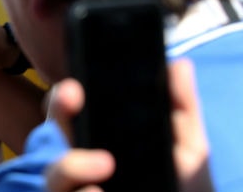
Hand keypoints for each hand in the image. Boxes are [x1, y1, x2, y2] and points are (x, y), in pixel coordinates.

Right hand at [45, 59, 211, 191]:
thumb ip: (182, 108)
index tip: (76, 86)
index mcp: (100, 134)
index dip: (66, 93)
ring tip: (106, 164)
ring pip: (54, 172)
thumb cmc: (183, 183)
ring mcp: (76, 187)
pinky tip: (100, 191)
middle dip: (58, 107)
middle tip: (73, 96)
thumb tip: (179, 64)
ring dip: (74, 163)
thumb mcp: (188, 145)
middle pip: (55, 128)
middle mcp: (81, 158)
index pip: (71, 106)